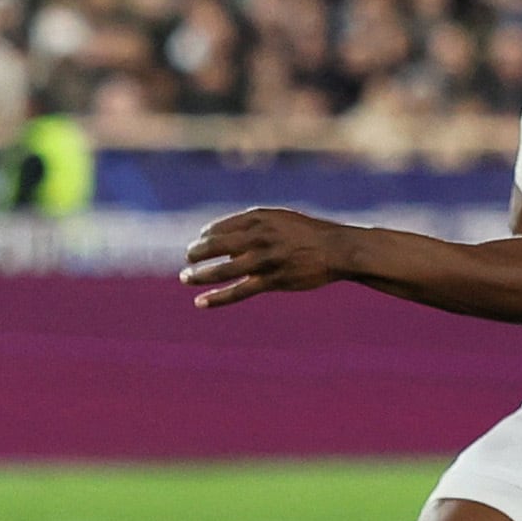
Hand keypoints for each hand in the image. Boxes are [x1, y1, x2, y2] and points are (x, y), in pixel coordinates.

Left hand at [180, 208, 359, 307]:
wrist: (337, 248)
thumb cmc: (308, 234)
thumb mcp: (280, 220)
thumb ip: (254, 228)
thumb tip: (227, 246)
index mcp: (259, 218)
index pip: (220, 227)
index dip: (206, 236)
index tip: (200, 242)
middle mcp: (259, 236)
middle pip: (216, 245)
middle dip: (197, 252)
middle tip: (188, 258)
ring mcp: (265, 259)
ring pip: (224, 269)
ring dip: (200, 274)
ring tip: (185, 278)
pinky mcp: (273, 280)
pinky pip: (239, 291)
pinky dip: (218, 297)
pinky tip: (201, 302)